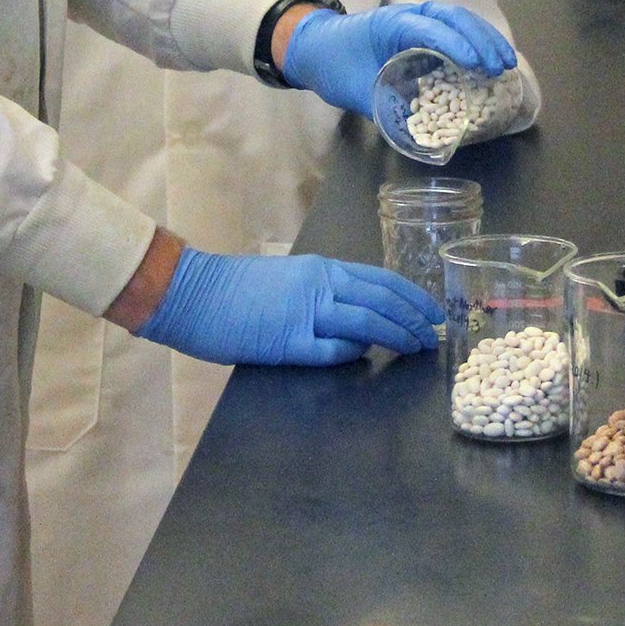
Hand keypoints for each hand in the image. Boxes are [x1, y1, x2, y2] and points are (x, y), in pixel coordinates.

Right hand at [139, 250, 442, 365]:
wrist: (190, 293)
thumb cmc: (234, 288)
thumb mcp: (287, 278)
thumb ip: (324, 293)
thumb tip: (358, 318)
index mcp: (321, 268)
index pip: (382, 280)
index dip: (414, 298)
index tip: (434, 313)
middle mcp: (319, 285)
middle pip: (383, 302)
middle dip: (415, 321)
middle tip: (433, 337)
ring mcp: (304, 313)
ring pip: (367, 324)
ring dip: (397, 337)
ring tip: (415, 349)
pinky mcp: (286, 342)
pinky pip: (331, 351)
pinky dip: (352, 355)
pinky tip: (363, 357)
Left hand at [279, 3, 516, 114]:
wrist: (312, 46)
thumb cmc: (331, 63)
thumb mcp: (352, 90)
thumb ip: (383, 109)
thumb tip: (416, 132)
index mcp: (390, 24)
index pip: (430, 28)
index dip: (455, 44)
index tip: (476, 64)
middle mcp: (408, 16)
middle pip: (453, 17)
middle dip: (481, 39)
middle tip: (501, 67)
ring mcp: (416, 20)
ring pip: (458, 20)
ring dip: (484, 38)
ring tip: (506, 62)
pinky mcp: (420, 31)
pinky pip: (453, 29)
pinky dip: (475, 41)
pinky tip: (490, 59)